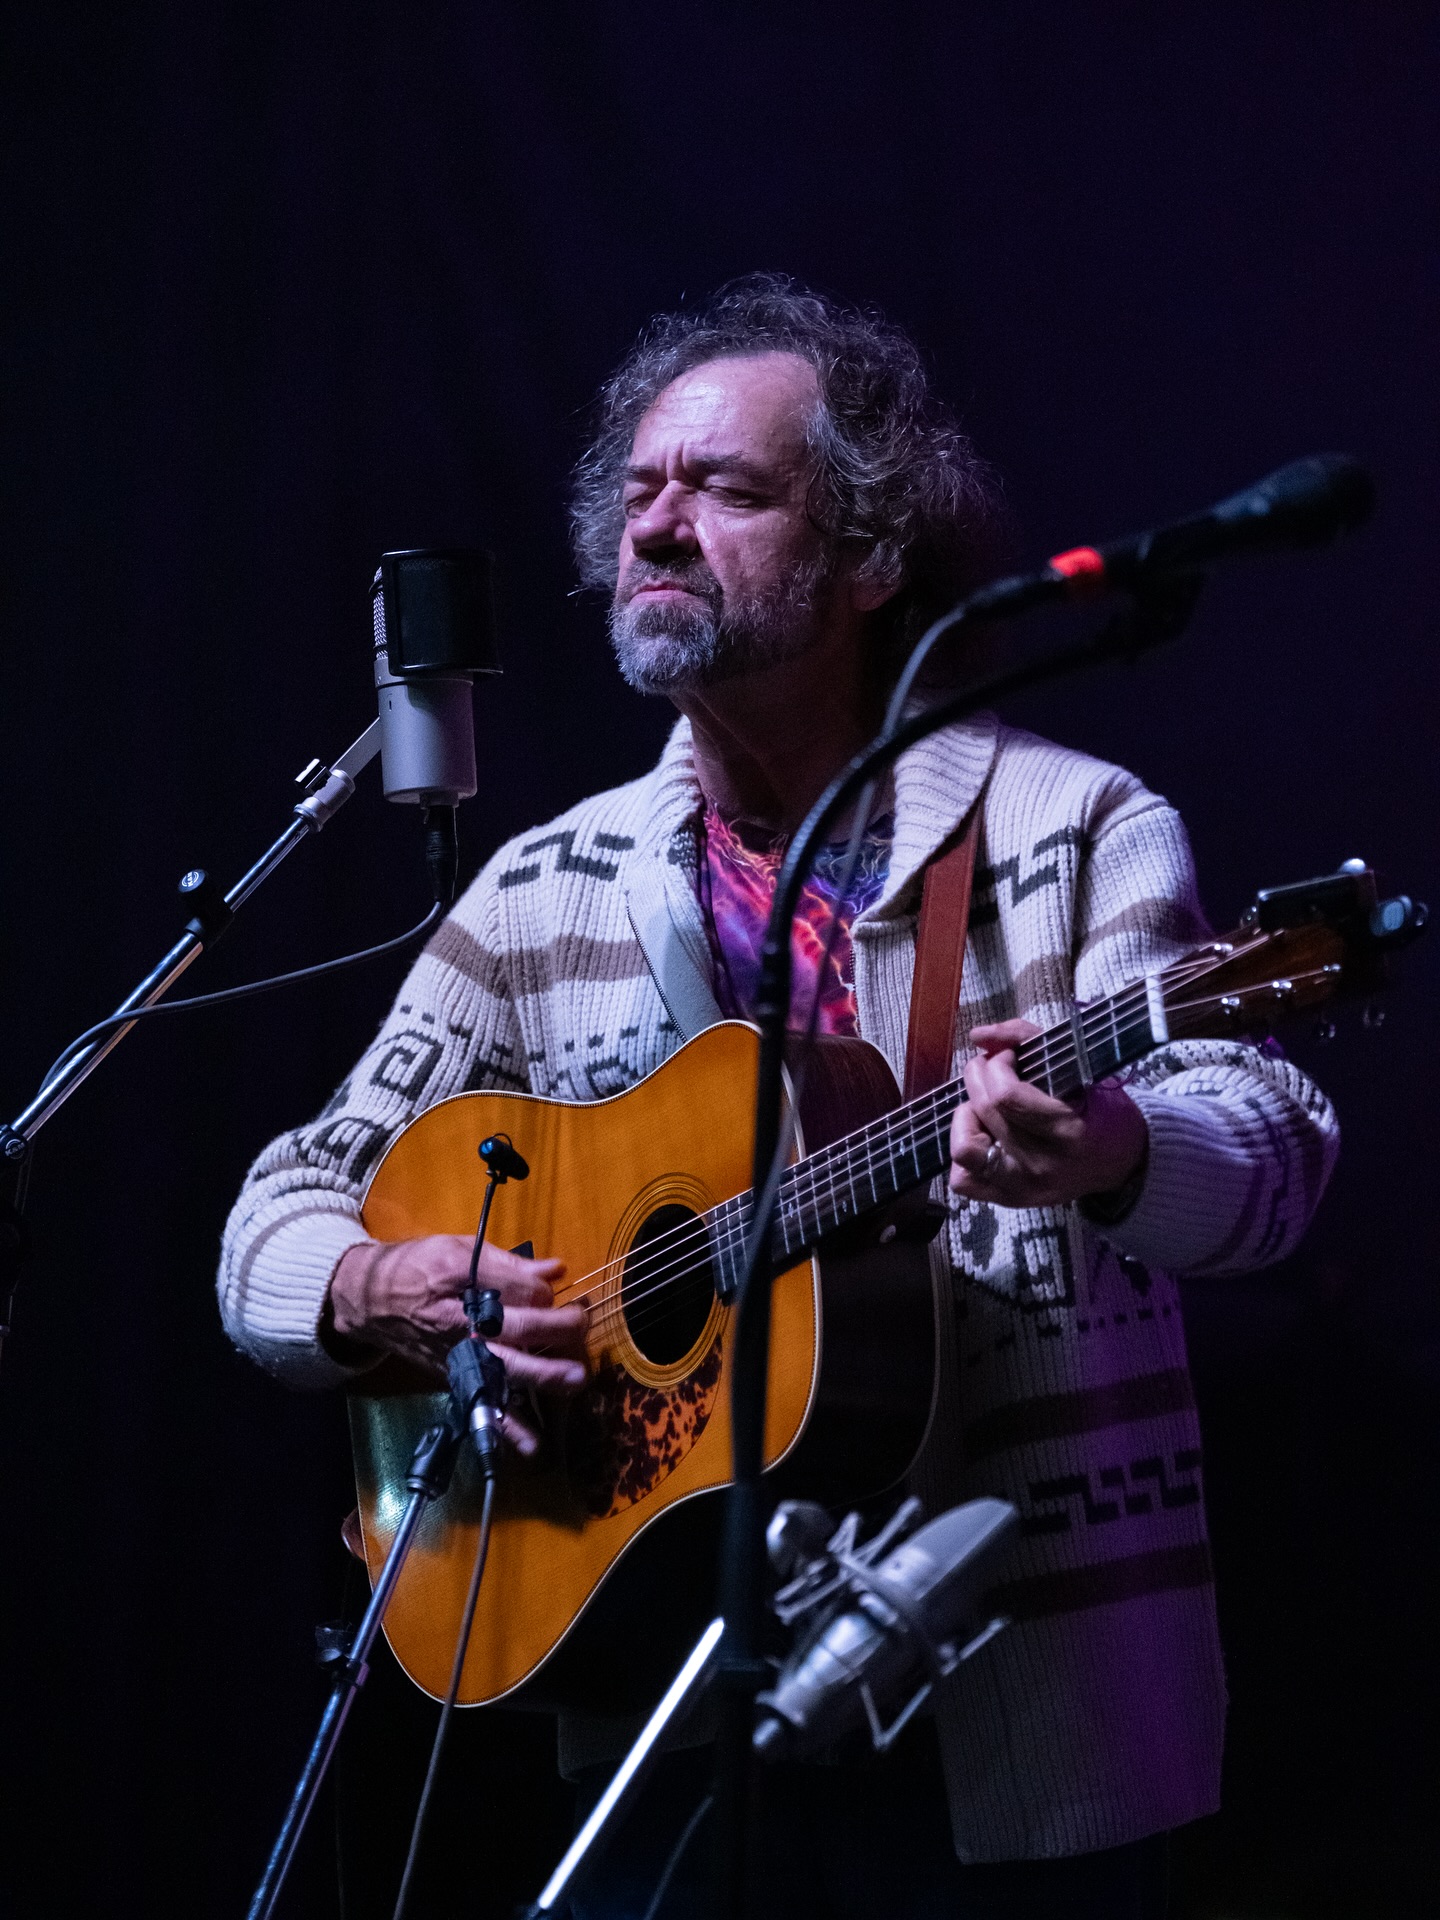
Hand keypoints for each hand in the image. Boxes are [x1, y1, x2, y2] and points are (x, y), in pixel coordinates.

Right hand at [327, 1236, 588, 1454]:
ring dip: (541, 1376)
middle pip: (516, 1329)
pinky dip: (506, 1429)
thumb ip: (507, 1263)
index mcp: (463, 1288)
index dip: (543, 1290)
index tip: (556, 1287)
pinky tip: (531, 1446)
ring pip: (505, 1369)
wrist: (369, 1302)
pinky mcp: (456, 1379)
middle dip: (555, 1329)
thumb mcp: (456, 1251)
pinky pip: (483, 1406)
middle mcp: (464, 1327)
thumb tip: (555, 1271)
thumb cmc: (415, 1268)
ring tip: (574, 1380)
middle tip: (582, 1326)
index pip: (516, 1289)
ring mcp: (461, 1357)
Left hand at [948, 1019, 1147, 1211]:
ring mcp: (1024, 1187)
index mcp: (1067, 1130)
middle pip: (985, 1111)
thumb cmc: (1099, 1109)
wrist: (1122, 1162)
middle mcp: (1043, 1164)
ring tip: (984, 1107)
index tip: (1009, 1056)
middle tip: (994, 1070)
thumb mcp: (1077, 1065)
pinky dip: (966, 1152)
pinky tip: (984, 1135)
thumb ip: (1026, 1038)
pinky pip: (963, 1181)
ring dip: (966, 1116)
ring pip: (965, 1149)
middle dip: (979, 1076)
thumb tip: (978, 1035)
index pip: (1006, 1095)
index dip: (997, 1064)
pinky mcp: (1010, 1200)